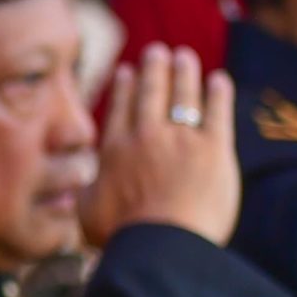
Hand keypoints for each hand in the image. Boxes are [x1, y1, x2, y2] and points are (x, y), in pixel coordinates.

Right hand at [82, 44, 239, 246]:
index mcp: (115, 151)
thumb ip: (84, 194)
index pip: (121, 110)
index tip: (127, 71)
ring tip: (185, 56)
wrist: (160, 245)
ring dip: (184, 72)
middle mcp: (145, 137)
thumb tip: (76, 186)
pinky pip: (217, 113)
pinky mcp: (213, 149)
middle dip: (155, 68)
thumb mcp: (87, 216)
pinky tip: (219, 80)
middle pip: (151, 93)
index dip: (125, 87)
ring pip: (183, 95)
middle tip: (158, 51)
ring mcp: (180, 139)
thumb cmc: (122, 236)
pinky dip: (218, 94)